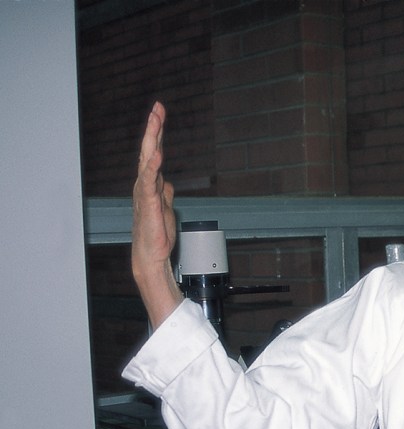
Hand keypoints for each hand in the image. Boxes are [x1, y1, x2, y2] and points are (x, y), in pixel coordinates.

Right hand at [131, 102, 182, 326]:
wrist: (151, 254)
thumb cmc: (156, 233)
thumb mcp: (165, 207)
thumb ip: (165, 193)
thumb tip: (167, 183)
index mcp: (151, 183)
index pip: (154, 151)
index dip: (157, 132)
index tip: (159, 111)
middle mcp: (145, 184)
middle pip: (150, 150)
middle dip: (154, 128)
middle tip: (157, 108)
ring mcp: (145, 192)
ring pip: (148, 160)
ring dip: (152, 140)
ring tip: (156, 121)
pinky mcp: (148, 203)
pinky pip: (150, 182)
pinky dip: (153, 167)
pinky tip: (158, 155)